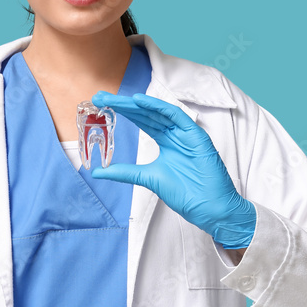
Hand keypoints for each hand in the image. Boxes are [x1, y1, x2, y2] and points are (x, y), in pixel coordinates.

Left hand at [89, 92, 254, 248]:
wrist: (208, 208)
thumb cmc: (186, 194)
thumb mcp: (147, 178)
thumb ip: (124, 172)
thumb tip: (97, 172)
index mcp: (166, 141)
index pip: (141, 121)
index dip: (122, 111)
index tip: (101, 105)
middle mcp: (175, 134)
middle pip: (146, 114)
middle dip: (124, 105)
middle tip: (101, 97)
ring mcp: (186, 134)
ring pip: (158, 112)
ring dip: (136, 104)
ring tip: (115, 99)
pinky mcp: (196, 136)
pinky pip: (177, 116)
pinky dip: (159, 107)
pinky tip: (140, 101)